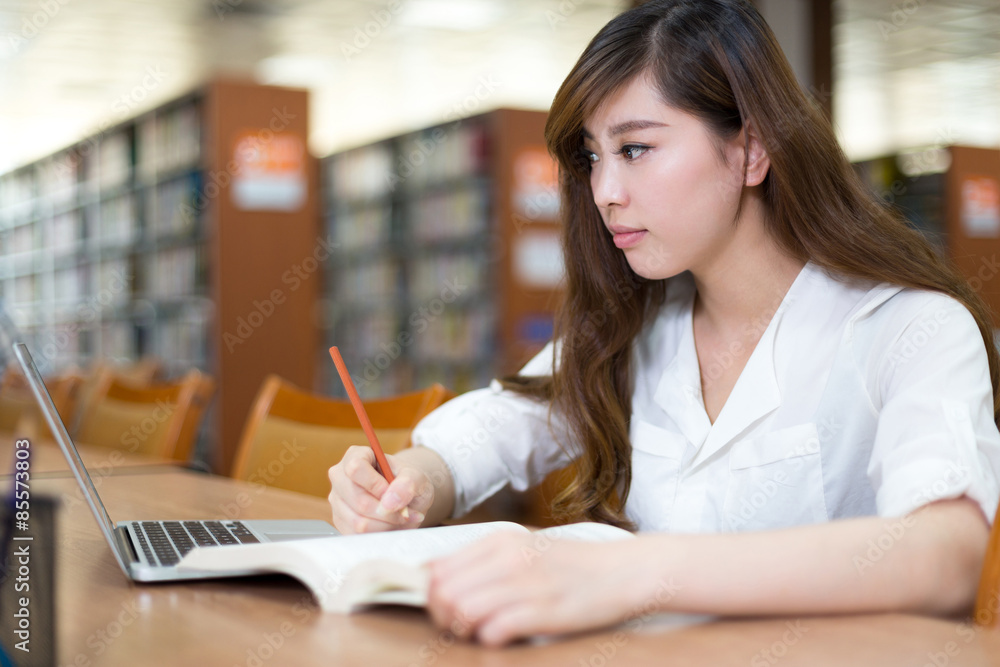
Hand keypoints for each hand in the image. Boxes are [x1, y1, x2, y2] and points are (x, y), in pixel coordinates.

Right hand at [327, 446, 432, 533]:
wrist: (404, 497)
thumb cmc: (407, 482)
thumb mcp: (416, 477)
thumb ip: (407, 483)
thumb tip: (390, 501)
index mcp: (356, 455)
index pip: (356, 468)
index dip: (376, 485)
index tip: (393, 494)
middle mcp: (340, 477)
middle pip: (357, 499)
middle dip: (387, 511)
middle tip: (406, 512)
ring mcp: (337, 500)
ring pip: (358, 521)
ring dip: (386, 525)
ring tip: (401, 518)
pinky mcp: (340, 521)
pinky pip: (358, 535)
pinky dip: (379, 534)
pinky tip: (390, 525)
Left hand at [427, 531, 641, 646]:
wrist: (623, 571)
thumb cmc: (571, 565)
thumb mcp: (523, 549)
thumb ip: (483, 561)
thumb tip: (435, 578)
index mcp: (499, 541)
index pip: (436, 570)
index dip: (429, 596)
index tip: (442, 608)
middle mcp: (508, 558)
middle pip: (443, 592)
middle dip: (442, 617)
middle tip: (460, 627)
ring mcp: (526, 583)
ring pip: (462, 610)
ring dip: (464, 630)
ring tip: (481, 632)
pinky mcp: (544, 611)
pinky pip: (495, 630)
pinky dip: (490, 639)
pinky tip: (503, 636)